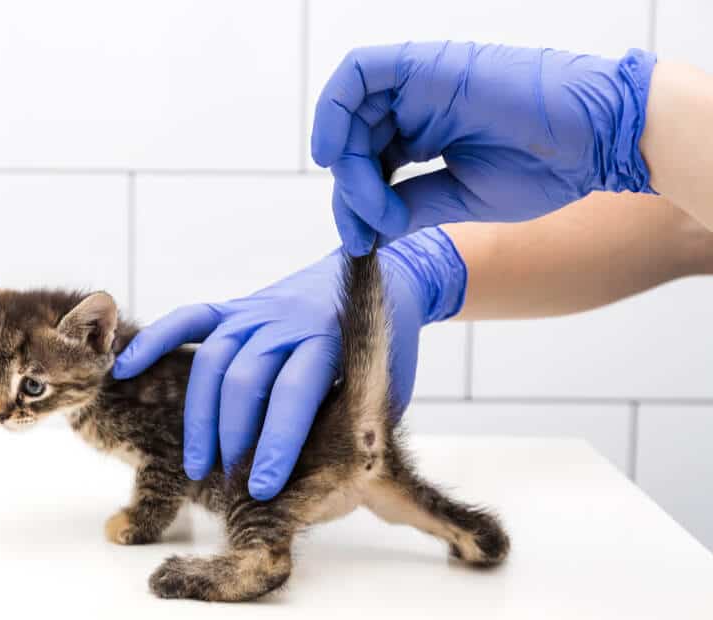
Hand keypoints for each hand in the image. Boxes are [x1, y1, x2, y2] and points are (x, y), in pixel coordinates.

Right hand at [112, 228, 466, 499]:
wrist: (385, 277)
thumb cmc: (386, 349)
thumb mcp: (382, 387)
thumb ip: (349, 422)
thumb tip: (320, 479)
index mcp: (328, 340)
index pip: (292, 394)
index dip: (275, 443)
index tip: (262, 486)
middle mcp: (285, 321)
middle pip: (243, 379)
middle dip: (233, 437)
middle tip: (230, 480)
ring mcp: (255, 311)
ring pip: (212, 360)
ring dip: (201, 416)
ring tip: (198, 463)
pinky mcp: (234, 307)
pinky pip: (188, 320)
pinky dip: (154, 341)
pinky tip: (126, 368)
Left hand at [312, 42, 656, 254]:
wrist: (597, 139)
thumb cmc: (545, 167)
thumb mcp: (461, 197)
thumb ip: (412, 205)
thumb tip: (369, 229)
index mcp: (425, 134)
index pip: (367, 163)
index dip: (354, 203)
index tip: (359, 241)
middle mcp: (416, 106)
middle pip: (353, 139)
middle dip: (346, 188)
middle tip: (361, 228)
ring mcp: (419, 84)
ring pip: (350, 109)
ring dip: (343, 158)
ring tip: (361, 199)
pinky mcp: (425, 65)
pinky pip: (360, 73)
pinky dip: (335, 108)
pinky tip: (334, 152)